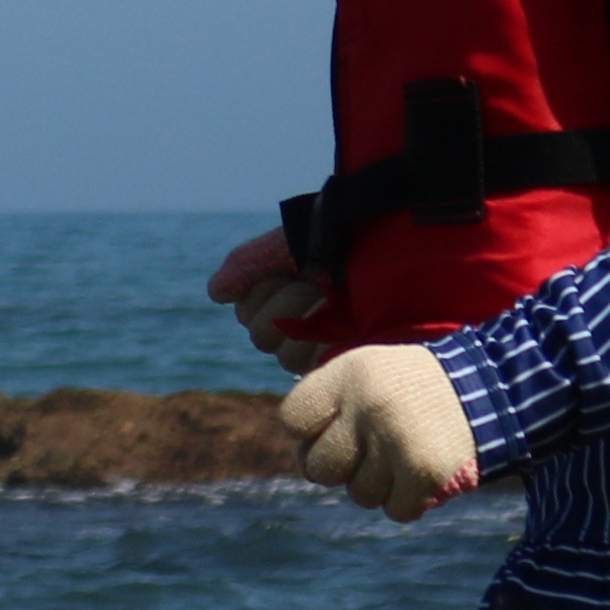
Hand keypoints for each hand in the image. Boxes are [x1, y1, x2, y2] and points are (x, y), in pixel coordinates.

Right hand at [206, 227, 336, 373]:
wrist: (393, 248)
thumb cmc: (343, 242)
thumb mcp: (288, 245)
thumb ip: (247, 264)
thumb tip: (215, 294)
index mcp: (285, 294)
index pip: (247, 311)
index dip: (262, 290)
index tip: (288, 267)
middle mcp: (301, 321)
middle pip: (261, 336)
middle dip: (284, 304)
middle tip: (315, 281)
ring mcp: (326, 342)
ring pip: (285, 356)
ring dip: (305, 323)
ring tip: (333, 300)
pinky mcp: (347, 358)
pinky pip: (315, 367)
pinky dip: (322, 346)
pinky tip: (341, 325)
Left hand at [281, 345, 476, 522]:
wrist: (495, 386)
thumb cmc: (417, 386)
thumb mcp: (368, 370)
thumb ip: (329, 406)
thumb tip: (302, 459)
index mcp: (348, 374)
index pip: (293, 420)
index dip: (310, 432)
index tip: (335, 428)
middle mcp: (367, 407)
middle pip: (319, 468)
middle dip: (341, 468)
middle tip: (369, 453)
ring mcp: (396, 441)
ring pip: (359, 494)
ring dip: (379, 485)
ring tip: (403, 456)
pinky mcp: (425, 473)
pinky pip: (395, 510)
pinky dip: (409, 500)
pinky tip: (423, 473)